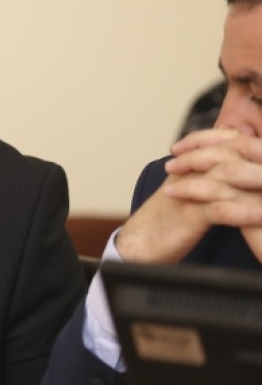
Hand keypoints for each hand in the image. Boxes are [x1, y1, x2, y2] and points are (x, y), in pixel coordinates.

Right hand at [117, 129, 261, 263]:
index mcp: (189, 166)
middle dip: (256, 159)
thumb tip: (240, 172)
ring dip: (256, 180)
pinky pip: (219, 208)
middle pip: (229, 152)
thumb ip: (208, 180)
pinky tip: (260, 215)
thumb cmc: (164, 224)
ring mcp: (188, 192)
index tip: (261, 154)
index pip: (224, 140)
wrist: (136, 244)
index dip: (246, 143)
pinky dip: (244, 212)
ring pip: (227, 174)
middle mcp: (188, 173)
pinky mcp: (188, 216)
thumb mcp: (187, 195)